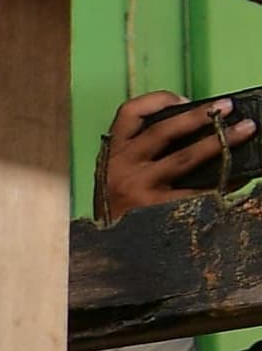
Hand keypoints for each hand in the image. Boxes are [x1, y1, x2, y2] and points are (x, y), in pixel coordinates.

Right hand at [97, 90, 248, 218]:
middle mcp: (122, 167)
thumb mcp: (116, 176)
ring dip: (219, 141)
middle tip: (228, 107)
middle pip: (163, 131)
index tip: (183, 100)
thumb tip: (193, 134)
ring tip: (245, 130)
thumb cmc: (117, 209)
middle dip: (199, 115)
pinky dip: (222, 181)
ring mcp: (139, 189)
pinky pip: (196, 191)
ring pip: (184, 157)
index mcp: (112, 154)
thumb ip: (140, 155)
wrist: (104, 250)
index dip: (158, 100)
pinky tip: (240, 175)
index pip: (129, 114)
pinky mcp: (156, 209)